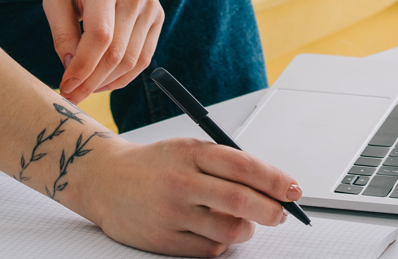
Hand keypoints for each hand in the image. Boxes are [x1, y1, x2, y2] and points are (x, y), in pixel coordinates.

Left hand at [46, 0, 162, 101]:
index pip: (100, 38)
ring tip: (85, 88)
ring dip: (107, 82)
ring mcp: (150, 5)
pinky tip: (104, 79)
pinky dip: (125, 74)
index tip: (65, 87)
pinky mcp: (157, 15)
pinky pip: (144, 56)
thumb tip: (71, 70)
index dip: (83, 69)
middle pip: (118, 54)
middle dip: (92, 82)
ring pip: (133, 61)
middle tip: (71, 96)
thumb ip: (62, 34)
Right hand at [62, 134, 302, 256]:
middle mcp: (180, 181)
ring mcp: (171, 213)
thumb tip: (273, 186)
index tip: (293, 189)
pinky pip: (209, 249)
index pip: (243, 166)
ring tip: (243, 221)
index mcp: (190, 152)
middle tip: (282, 213)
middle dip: (272, 210)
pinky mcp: (163, 240)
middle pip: (240, 201)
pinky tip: (214, 230)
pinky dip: (221, 242)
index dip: (275, 180)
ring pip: (230, 230)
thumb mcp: (187, 148)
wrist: (104, 180)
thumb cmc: (155, 165)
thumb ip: (226, 163)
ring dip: (247, 229)